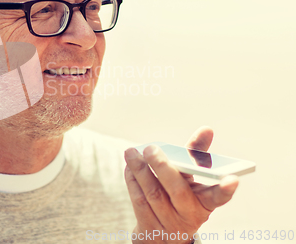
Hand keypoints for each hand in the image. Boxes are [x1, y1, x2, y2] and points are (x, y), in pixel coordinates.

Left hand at [124, 126, 238, 243]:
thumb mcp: (193, 178)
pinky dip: (132, 181)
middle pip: (178, 191)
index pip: (218, 197)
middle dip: (163, 168)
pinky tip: (130, 166)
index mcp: (205, 202)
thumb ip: (197, 154)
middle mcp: (190, 214)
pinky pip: (139, 201)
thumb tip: (207, 129)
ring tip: (132, 152)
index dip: (226, 189)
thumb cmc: (181, 195)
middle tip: (151, 149)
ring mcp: (169, 223)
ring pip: (153, 194)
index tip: (233, 178)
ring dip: (140, 171)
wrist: (165, 233)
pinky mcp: (150, 227)